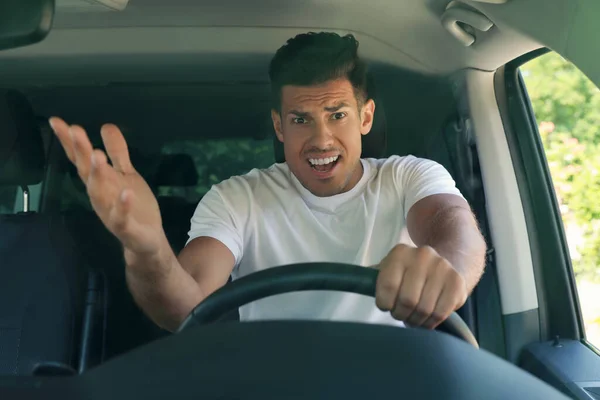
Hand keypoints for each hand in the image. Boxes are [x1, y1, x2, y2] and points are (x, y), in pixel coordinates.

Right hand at [50, 117, 164, 257]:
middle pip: (86, 173)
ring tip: (97, 154)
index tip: (57, 122)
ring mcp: (110, 212)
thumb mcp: (126, 175)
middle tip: (75, 129)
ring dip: (97, 175)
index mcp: (99, 183)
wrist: (146, 241)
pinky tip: (126, 192)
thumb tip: (106, 125)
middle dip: (80, 152)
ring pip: (99, 194)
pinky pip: (122, 217)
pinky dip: (123, 206)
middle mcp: (99, 196)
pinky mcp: (126, 228)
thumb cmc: (133, 206)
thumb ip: (118, 152)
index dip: (70, 142)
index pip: (81, 160)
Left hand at [374, 244, 467, 328]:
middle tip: (401, 315)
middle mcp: (422, 255)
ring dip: (415, 321)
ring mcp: (442, 267)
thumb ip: (371, 277)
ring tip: (413, 318)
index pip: (387, 285)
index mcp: (400, 253)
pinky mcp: (457, 282)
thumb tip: (353, 281)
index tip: (386, 306)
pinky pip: (441, 313)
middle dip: (401, 314)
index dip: (384, 303)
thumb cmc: (407, 274)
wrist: (444, 264)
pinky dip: (431, 323)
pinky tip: (427, 319)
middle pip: (407, 300)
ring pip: (424, 309)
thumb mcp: (388, 270)